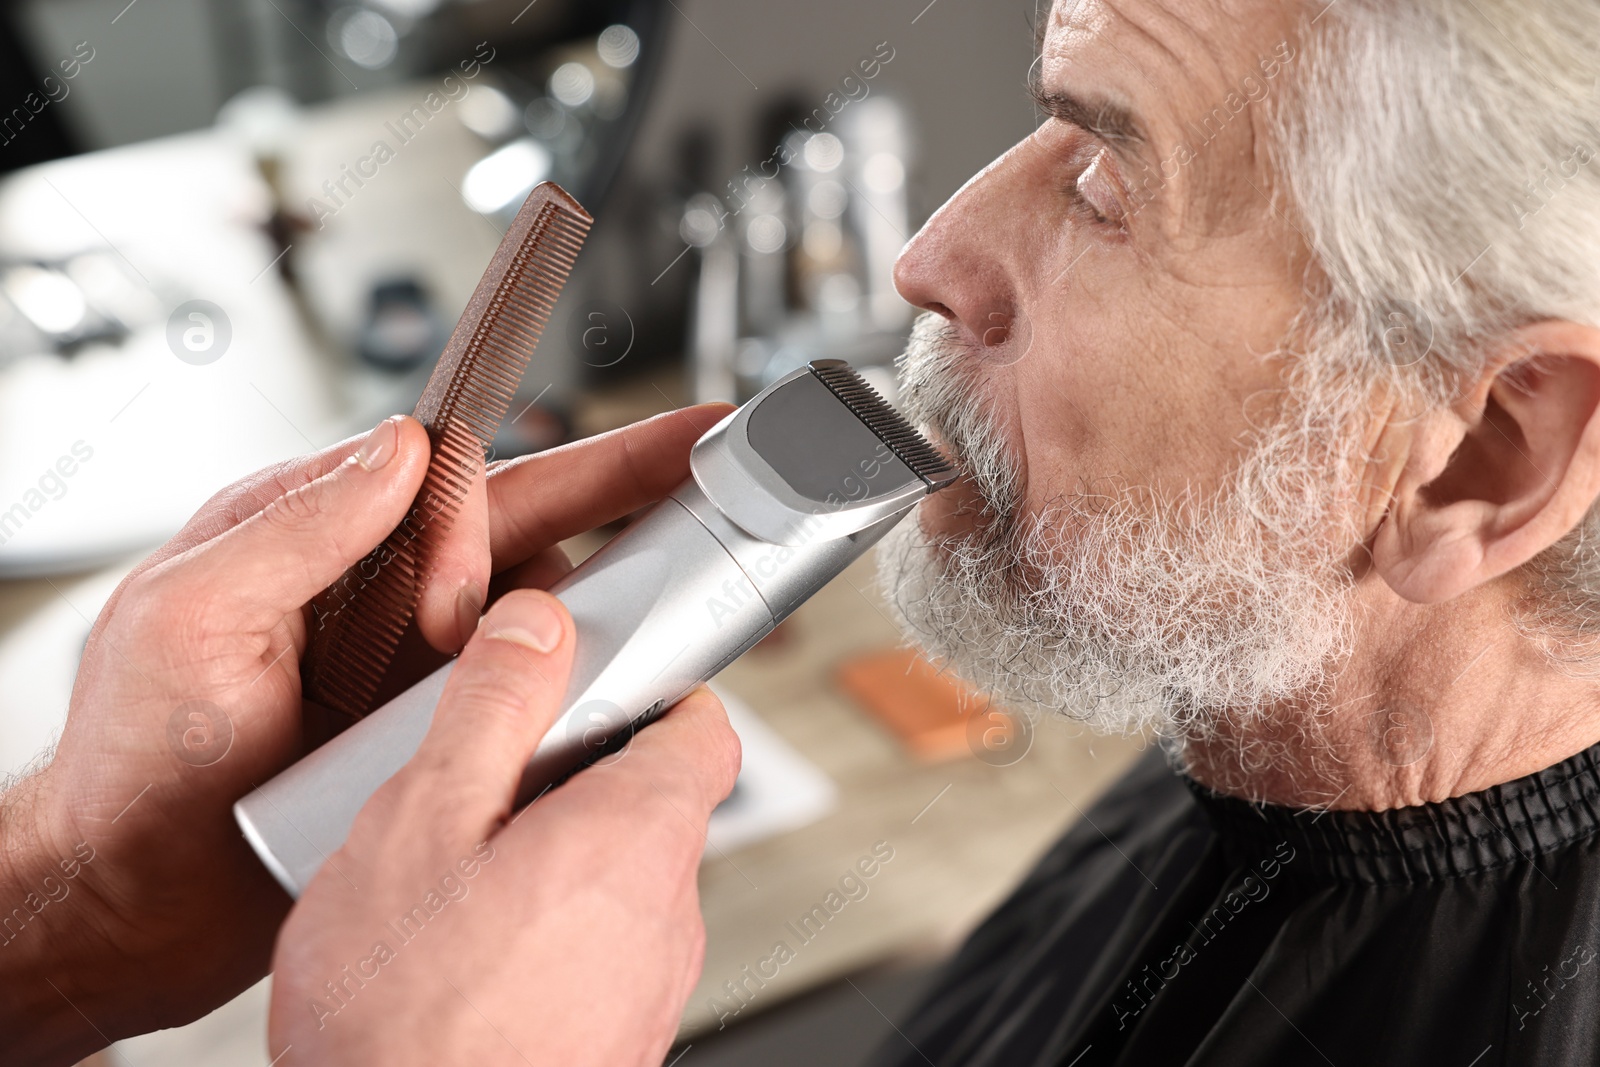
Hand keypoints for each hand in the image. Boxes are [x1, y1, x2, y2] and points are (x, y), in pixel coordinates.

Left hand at [0, 403, 729, 1064]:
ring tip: (615, 618)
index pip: (446, 478)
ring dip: (584, 603)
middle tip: (702, 449)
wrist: (140, 904)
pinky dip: (575, 670)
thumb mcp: (190, 618)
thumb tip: (399, 448)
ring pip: (538, 598)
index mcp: (313, 534)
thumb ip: (296, 525)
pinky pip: (531, 678)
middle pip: (522, 518)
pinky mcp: (437, 719)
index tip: (517, 555)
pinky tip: (608, 677)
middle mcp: (374, 587)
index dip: (497, 508)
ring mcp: (412, 657)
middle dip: (620, 483)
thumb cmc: (136, 764)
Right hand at [268, 590, 739, 1065]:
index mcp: (637, 837)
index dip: (652, 687)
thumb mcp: (425, 824)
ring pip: (618, 877)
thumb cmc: (408, 1021)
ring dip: (552, 855)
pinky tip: (461, 950)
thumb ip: (494, 710)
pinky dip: (545, 926)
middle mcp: (667, 911)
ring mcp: (649, 982)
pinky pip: (597, 946)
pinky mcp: (619, 1034)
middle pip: (656, 799)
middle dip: (577, 773)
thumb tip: (541, 622)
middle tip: (483, 780)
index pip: (703, 726)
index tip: (591, 680)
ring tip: (453, 875)